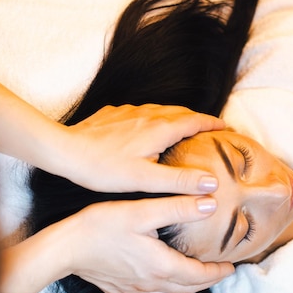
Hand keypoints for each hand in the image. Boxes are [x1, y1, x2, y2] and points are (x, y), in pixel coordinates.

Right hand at [58, 195, 234, 292]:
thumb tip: (211, 204)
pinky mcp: (118, 289)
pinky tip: (160, 280)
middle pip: (187, 289)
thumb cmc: (100, 227)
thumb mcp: (142, 211)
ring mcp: (133, 290)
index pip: (199, 276)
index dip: (218, 272)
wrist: (64, 248)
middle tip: (220, 273)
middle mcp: (150, 284)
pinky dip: (165, 290)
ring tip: (196, 279)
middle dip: (207, 282)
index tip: (231, 267)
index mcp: (161, 267)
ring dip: (187, 289)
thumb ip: (178, 207)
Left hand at [61, 104, 224, 193]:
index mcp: (159, 129)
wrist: (66, 152)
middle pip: (180, 112)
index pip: (195, 121)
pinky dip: (153, 117)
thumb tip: (212, 182)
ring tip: (183, 127)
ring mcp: (128, 112)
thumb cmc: (104, 169)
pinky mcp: (112, 114)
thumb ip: (180, 181)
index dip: (213, 124)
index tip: (226, 128)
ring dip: (176, 116)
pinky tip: (146, 128)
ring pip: (160, 110)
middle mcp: (147, 114)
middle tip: (210, 128)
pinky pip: (140, 112)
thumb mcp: (145, 180)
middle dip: (198, 119)